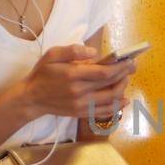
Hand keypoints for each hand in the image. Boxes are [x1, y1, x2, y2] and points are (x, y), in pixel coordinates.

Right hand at [12, 44, 133, 120]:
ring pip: (110, 99)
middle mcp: (79, 92)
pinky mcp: (81, 113)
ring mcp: (81, 105)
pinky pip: (103, 112)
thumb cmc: (42, 74)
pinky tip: (124, 99)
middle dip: (125, 74)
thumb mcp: (52, 54)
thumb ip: (73, 50)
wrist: (32, 98)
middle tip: (132, 66)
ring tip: (126, 79)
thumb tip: (94, 52)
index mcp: (73, 75)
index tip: (130, 60)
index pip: (104, 73)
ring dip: (122, 88)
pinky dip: (117, 106)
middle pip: (110, 85)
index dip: (120, 67)